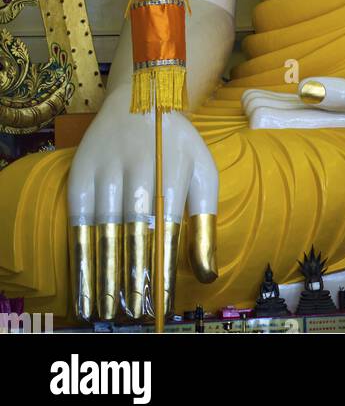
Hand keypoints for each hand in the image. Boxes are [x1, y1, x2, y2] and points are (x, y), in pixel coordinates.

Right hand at [67, 86, 217, 321]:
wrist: (141, 94)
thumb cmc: (177, 143)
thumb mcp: (202, 171)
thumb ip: (205, 221)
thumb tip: (207, 273)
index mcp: (173, 169)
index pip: (168, 230)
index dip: (163, 269)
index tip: (162, 305)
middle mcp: (138, 167)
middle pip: (134, 232)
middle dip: (133, 276)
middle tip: (133, 312)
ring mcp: (107, 168)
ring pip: (104, 228)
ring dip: (104, 272)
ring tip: (106, 308)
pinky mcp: (81, 170)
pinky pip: (78, 219)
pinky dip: (80, 254)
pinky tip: (84, 283)